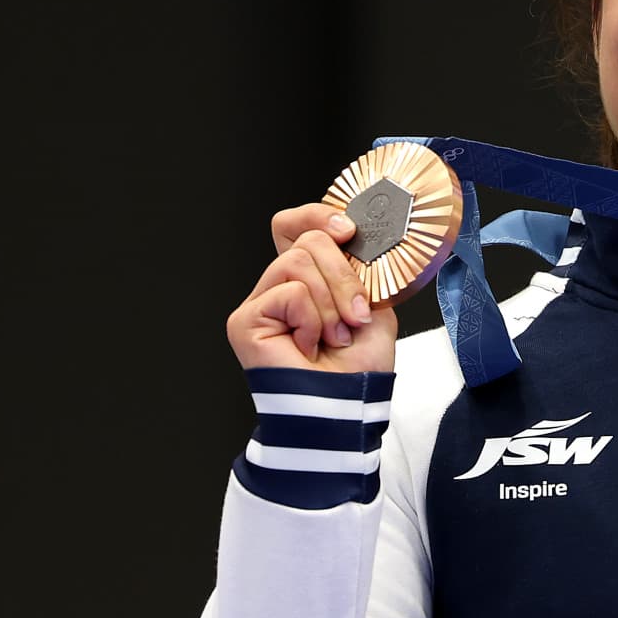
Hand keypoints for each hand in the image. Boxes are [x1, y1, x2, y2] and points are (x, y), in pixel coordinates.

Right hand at [225, 203, 398, 371]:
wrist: (348, 403)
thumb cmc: (359, 364)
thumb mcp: (372, 301)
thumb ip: (357, 266)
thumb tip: (352, 233)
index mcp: (307, 278)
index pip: (295, 224)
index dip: (318, 215)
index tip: (349, 231)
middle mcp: (278, 286)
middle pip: (308, 239)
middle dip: (344, 277)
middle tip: (355, 317)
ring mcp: (259, 302)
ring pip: (300, 261)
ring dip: (331, 302)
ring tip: (334, 336)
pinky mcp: (245, 320)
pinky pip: (289, 291)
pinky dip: (312, 319)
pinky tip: (308, 346)